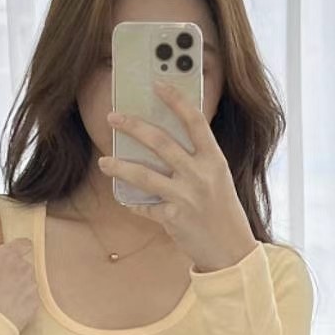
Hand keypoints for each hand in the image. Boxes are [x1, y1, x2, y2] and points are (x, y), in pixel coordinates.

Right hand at [0, 237, 38, 331]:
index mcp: (7, 255)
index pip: (23, 244)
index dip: (18, 249)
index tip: (11, 256)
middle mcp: (23, 267)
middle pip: (24, 264)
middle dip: (15, 271)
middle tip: (0, 282)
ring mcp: (30, 286)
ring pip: (29, 282)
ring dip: (20, 287)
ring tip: (4, 298)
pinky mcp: (34, 304)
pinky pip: (31, 299)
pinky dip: (23, 302)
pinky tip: (9, 309)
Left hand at [98, 81, 257, 271]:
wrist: (231, 250)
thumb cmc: (223, 211)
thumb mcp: (217, 178)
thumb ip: (197, 160)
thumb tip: (163, 141)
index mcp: (214, 160)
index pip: (195, 121)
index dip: (176, 100)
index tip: (157, 84)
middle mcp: (200, 175)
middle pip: (161, 142)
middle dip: (133, 126)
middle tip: (112, 117)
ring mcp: (186, 196)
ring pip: (144, 175)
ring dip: (119, 167)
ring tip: (103, 162)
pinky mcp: (173, 217)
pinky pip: (144, 207)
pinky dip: (133, 204)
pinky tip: (125, 200)